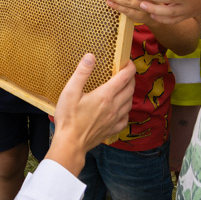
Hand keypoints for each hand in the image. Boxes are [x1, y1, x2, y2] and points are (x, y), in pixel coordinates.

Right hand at [47, 54, 135, 175]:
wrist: (70, 144)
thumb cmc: (68, 118)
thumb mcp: (70, 91)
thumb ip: (82, 73)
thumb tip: (90, 57)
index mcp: (105, 96)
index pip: (124, 77)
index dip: (129, 67)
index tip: (129, 61)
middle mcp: (113, 107)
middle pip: (130, 89)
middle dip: (131, 78)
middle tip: (126, 72)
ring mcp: (114, 120)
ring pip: (130, 103)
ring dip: (130, 92)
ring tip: (125, 87)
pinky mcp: (112, 130)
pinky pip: (125, 118)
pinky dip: (126, 110)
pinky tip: (121, 109)